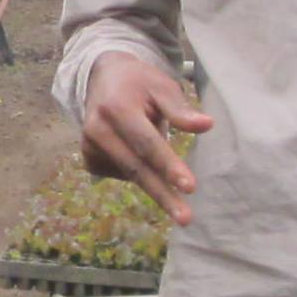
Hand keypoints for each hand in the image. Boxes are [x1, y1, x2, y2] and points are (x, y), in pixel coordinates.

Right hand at [78, 55, 211, 225]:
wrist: (103, 78)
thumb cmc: (140, 83)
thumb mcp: (162, 87)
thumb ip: (180, 110)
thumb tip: (207, 125)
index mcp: (117, 108)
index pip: (147, 143)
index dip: (169, 166)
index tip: (190, 187)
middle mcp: (97, 129)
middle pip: (136, 169)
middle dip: (163, 195)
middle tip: (185, 218)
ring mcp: (89, 146)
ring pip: (130, 175)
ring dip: (154, 177)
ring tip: (165, 160)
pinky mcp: (89, 158)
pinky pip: (122, 174)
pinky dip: (137, 170)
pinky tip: (138, 152)